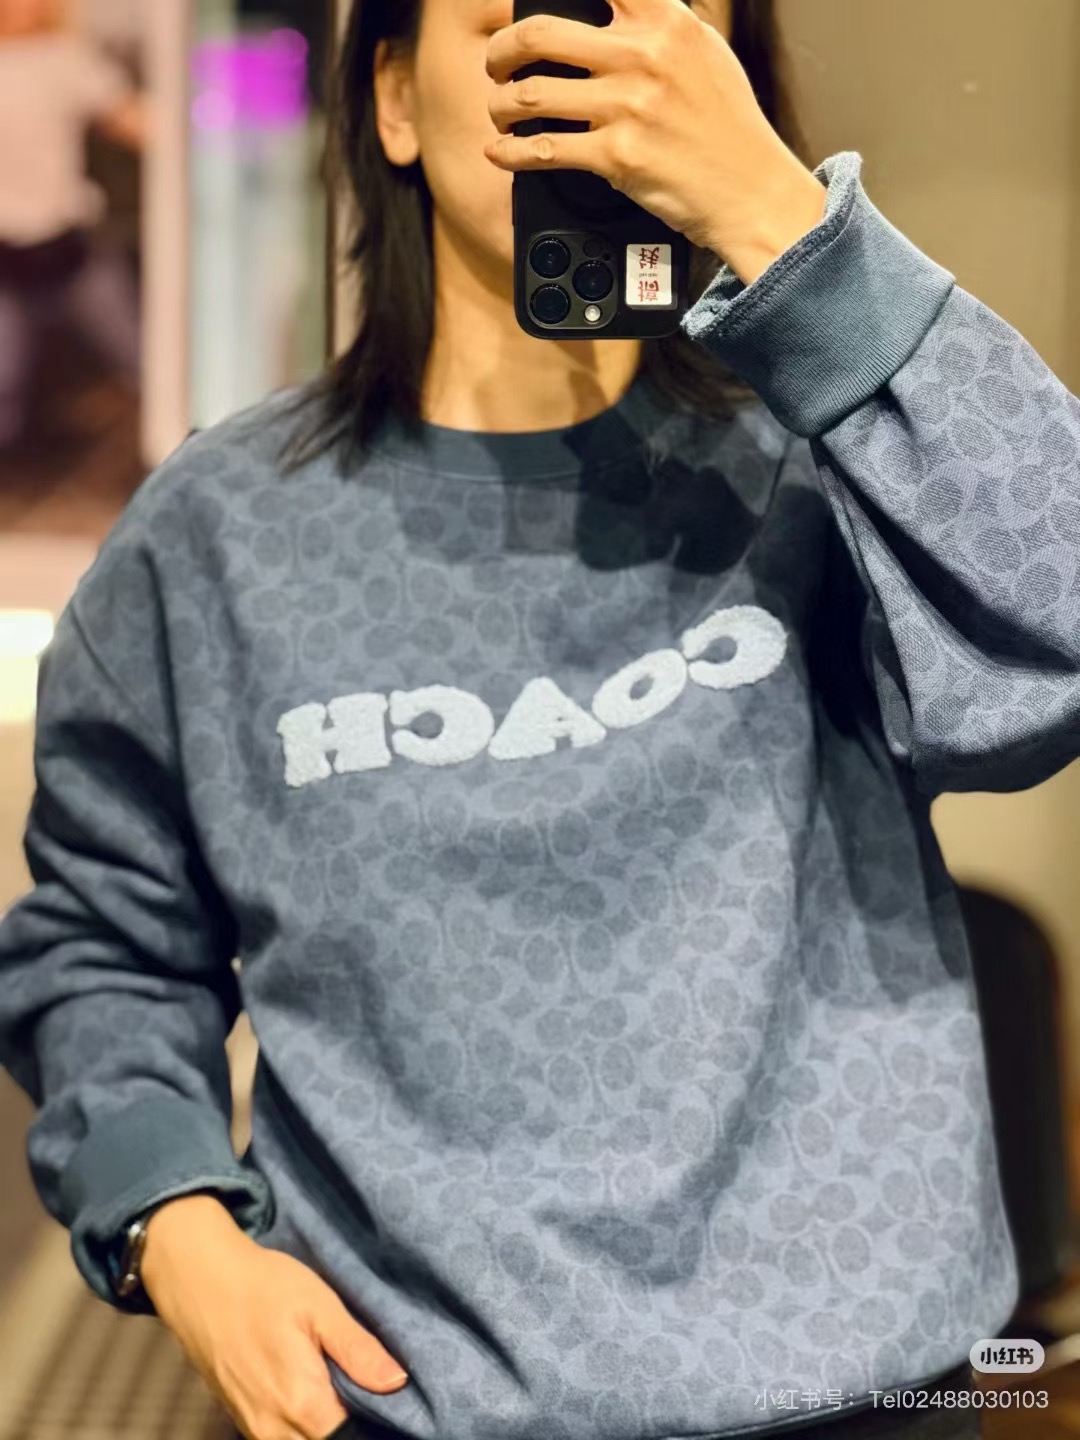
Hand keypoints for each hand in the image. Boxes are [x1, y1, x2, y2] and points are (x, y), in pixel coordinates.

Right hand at [141, 1195, 407, 1439]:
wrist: (199, 1280)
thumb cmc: (262, 1286)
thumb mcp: (319, 1305)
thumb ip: (357, 1350)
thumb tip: (398, 1383)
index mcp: (301, 1401)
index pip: (350, 1439)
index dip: (375, 1423)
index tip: (387, 1403)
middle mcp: (273, 1427)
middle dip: (349, 1426)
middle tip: (364, 1391)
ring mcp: (253, 1427)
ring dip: (322, 1427)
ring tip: (340, 1390)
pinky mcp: (240, 1418)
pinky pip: (278, 1439)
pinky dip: (299, 1427)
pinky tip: (312, 1393)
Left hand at [484, 0, 826, 284]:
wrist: (751, 191)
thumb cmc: (730, 127)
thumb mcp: (706, 53)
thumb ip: (663, 24)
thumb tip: (624, 7)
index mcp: (665, 21)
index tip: (521, 1)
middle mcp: (642, 56)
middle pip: (539, 33)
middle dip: (502, 49)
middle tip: (497, 63)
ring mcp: (627, 107)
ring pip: (531, 94)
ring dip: (500, 105)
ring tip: (500, 112)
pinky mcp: (616, 157)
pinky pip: (543, 149)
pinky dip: (510, 153)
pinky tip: (501, 152)